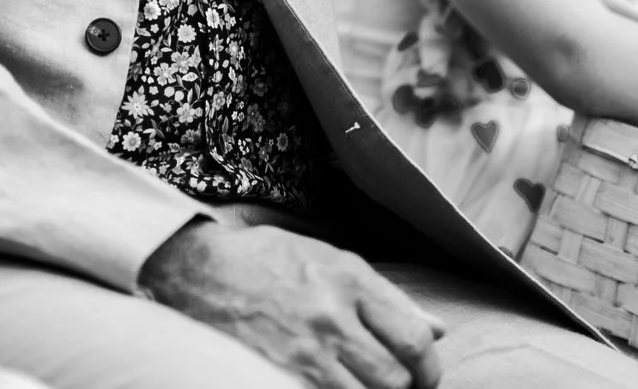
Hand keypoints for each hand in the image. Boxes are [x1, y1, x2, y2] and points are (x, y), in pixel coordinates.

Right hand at [138, 221, 441, 388]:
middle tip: (398, 388)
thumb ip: (387, 298)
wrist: (198, 269)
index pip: (413, 337)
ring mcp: (304, 348)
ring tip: (366, 387)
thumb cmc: (269, 261)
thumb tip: (439, 330)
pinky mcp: (278, 372)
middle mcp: (331, 314)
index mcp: (350, 279)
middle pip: (395, 377)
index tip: (423, 376)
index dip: (428, 368)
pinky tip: (334, 385)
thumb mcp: (332, 261)